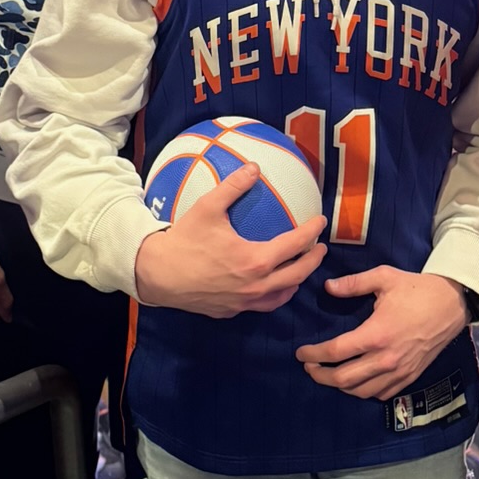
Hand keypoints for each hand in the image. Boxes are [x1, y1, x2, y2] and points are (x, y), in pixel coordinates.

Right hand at [134, 162, 325, 317]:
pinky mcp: (231, 311)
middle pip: (298, 274)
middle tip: (319, 248)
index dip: (311, 232)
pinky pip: (261, 305)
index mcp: (256, 260)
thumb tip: (254, 167)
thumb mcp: (208, 207)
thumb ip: (233, 186)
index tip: (320, 222)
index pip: (295, 245)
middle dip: (314, 261)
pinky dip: (274, 295)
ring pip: (282, 296)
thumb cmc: (184, 240)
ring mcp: (244, 302)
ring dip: (296, 281)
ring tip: (300, 269)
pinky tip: (270, 287)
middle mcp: (256, 286)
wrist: (157, 274)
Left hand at [298, 269, 470, 400]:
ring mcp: (399, 371)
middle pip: (344, 379)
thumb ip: (353, 283)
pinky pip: (381, 393)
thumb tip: (328, 288)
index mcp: (376, 334)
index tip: (300, 353)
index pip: (335, 352)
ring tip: (328, 374)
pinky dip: (363, 391)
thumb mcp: (384, 277)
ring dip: (339, 386)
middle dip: (320, 375)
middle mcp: (386, 358)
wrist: (452, 304)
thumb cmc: (417, 289)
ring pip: (361, 391)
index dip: (313, 355)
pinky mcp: (410, 376)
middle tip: (308, 367)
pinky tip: (355, 382)